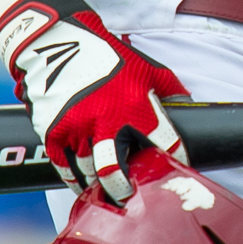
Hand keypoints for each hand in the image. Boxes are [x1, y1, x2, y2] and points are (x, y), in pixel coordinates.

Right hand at [0, 0, 188, 203]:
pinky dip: (74, 180)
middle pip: (115, 174)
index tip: (173, 171)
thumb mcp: (147, 68)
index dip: (173, 160)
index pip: (163, 145)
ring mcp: (77, 129)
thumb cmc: (110, 57)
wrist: (60, 44)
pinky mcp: (53, 132)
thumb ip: (170, 90)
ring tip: (108, 197)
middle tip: (130, 199)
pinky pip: (65, 168)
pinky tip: (83, 187)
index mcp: (135, 107)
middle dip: (124, 191)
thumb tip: (189, 107)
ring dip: (99, 187)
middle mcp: (106, 122)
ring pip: (89, 174)